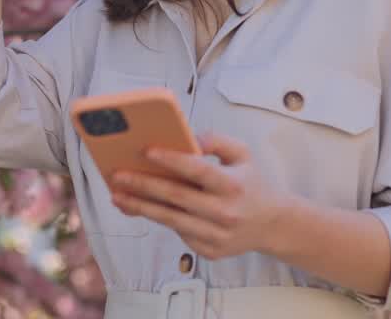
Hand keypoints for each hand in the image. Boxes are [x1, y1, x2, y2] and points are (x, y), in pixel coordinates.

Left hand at [108, 132, 298, 259]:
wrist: (273, 224)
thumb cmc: (251, 183)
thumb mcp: (242, 154)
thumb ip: (216, 140)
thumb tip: (189, 139)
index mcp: (233, 184)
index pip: (198, 170)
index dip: (172, 160)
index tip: (146, 150)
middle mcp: (225, 212)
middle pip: (176, 197)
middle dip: (143, 184)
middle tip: (117, 174)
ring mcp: (217, 235)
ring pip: (171, 219)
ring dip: (140, 206)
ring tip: (117, 194)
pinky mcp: (210, 251)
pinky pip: (178, 233)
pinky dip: (156, 219)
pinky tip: (136, 207)